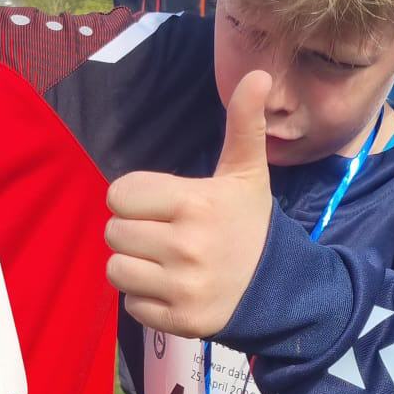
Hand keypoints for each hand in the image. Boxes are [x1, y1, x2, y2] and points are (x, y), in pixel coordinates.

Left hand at [105, 72, 272, 335]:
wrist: (280, 289)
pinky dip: (146, 298)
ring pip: (116, 269)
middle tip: (165, 235)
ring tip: (164, 262)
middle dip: (134, 231)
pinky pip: (130, 303)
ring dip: (134, 265)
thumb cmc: (251, 224)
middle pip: (113, 232)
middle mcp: (186, 246)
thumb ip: (244, 124)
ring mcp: (182, 287)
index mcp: (195, 203)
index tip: (164, 206)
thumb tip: (258, 73)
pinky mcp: (178, 320)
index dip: (136, 199)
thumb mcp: (247, 173)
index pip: (120, 195)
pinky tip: (173, 288)